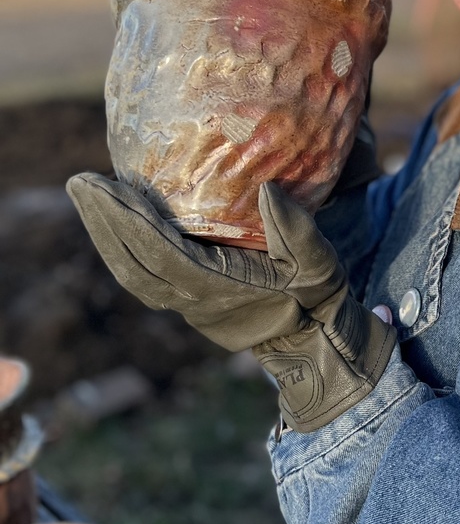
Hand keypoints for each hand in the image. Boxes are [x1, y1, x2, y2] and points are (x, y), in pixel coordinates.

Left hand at [67, 174, 395, 431]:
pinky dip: (121, 247)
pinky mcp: (186, 301)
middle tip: (79, 181)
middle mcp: (192, 300)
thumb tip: (267, 189)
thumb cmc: (316, 297)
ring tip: (88, 193)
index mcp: (218, 288)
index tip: (105, 187)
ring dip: (105, 233)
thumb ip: (297, 229)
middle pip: (133, 263)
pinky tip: (114, 221)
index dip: (129, 222)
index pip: (161, 255)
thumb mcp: (317, 263)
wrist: (310, 342)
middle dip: (104, 220)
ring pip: (130, 272)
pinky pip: (141, 275)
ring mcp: (184, 304)